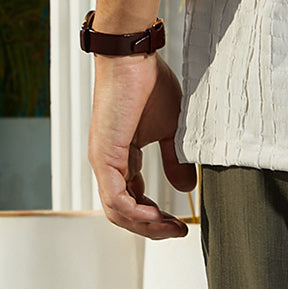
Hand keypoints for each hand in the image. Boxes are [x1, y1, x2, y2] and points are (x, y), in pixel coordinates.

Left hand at [87, 51, 198, 237]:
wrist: (132, 56)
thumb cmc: (149, 82)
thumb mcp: (170, 127)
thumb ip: (174, 158)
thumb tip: (185, 187)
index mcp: (122, 157)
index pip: (134, 199)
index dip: (156, 216)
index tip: (180, 223)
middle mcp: (108, 164)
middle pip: (124, 212)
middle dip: (152, 228)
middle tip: (176, 231)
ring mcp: (103, 162)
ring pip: (118, 211)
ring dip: (145, 225)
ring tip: (169, 228)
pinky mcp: (103, 157)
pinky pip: (115, 198)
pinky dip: (135, 212)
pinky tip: (156, 216)